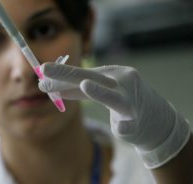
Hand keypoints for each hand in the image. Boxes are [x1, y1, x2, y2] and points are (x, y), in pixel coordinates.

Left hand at [39, 63, 190, 167]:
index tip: (41, 74)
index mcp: (111, 74)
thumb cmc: (121, 101)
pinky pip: (130, 126)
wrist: (156, 120)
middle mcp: (122, 82)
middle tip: (44, 70)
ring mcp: (132, 101)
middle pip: (91, 77)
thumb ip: (76, 90)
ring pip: (115, 97)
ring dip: (101, 92)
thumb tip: (50, 86)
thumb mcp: (98, 92)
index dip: (61, 76)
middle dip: (67, 74)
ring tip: (86, 86)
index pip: (82, 74)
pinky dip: (126, 127)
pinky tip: (123, 128)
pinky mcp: (139, 121)